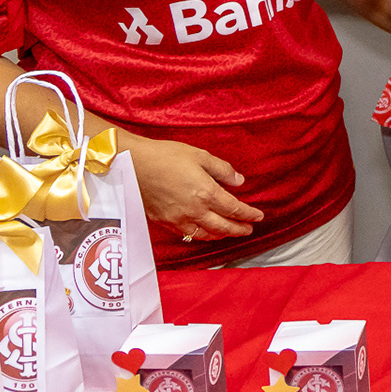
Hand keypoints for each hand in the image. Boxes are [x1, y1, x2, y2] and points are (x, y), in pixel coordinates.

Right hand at [123, 133, 265, 240]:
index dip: (248, 214)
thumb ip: (222, 170)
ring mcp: (178, 219)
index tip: (258, 216)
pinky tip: (203, 232)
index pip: (233, 209)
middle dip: (238, 229)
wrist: (132, 165)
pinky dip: (200, 236)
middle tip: (248, 230)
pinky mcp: (164, 222)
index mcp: (205, 193)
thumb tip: (239, 181)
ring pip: (205, 234)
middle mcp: (194, 210)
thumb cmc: (166, 156)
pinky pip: (187, 234)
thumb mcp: (200, 155)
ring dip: (220, 235)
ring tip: (229, 232)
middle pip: (222, 226)